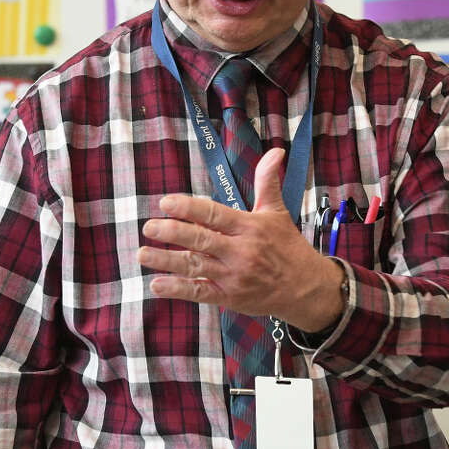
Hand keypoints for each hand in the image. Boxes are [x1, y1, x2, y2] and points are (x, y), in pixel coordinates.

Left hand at [138, 148, 343, 333]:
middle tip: (148, 227)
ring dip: (167, 261)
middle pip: (201, 240)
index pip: (214, 214)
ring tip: (142, 254)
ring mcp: (234, 276)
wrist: (306, 288)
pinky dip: (178, 290)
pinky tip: (156, 285)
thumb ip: (267, 181)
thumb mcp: (277, 211)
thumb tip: (274, 151)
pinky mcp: (229, 297)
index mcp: (249, 227)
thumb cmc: (288, 246)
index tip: (165, 203)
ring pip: (195, 266)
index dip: (188, 208)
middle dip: (172, 233)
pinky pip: (200, 292)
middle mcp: (240, 251)